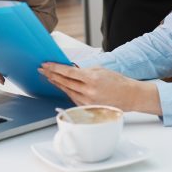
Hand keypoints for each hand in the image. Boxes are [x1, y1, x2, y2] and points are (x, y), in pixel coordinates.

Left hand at [39, 63, 161, 114]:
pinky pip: (73, 97)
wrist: (129, 96)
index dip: (55, 68)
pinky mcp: (88, 107)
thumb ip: (84, 70)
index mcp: (92, 79)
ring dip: (57, 83)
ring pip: (67, 90)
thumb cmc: (117, 82)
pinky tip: (60, 85)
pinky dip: (66, 90)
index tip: (46, 64)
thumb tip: (70, 69)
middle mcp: (88, 91)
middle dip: (52, 75)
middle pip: (64, 82)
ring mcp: (87, 101)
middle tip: (42, 69)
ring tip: (48, 76)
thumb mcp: (101, 70)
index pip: (68, 73)